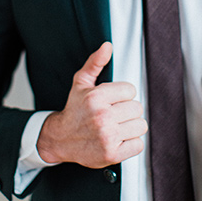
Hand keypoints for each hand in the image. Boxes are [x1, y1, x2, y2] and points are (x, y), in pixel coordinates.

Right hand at [36, 42, 147, 167]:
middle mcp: (103, 116)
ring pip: (140, 125)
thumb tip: (107, 46)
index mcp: (97, 97)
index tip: (113, 100)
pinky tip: (119, 139)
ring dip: (131, 126)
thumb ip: (95, 63)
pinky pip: (138, 144)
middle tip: (115, 114)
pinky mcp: (112, 154)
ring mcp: (108, 136)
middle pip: (137, 108)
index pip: (130, 90)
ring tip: (118, 126)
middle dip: (127, 110)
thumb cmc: (75, 110)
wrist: (61, 139)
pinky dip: (131, 143)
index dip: (123, 95)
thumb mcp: (81, 83)